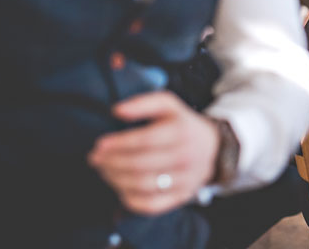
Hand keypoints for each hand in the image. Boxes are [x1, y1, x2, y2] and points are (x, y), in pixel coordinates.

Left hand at [88, 91, 219, 214]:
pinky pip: (151, 205)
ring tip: (104, 170)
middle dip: (111, 163)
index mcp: (181, 132)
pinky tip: (119, 187)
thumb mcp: (168, 105)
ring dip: (115, 180)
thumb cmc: (183, 124)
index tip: (99, 145)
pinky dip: (129, 199)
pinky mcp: (181, 196)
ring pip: (142, 186)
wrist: (214, 147)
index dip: (118, 144)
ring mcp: (184, 180)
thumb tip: (116, 111)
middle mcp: (185, 157)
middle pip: (140, 165)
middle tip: (95, 159)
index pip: (144, 141)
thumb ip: (143, 103)